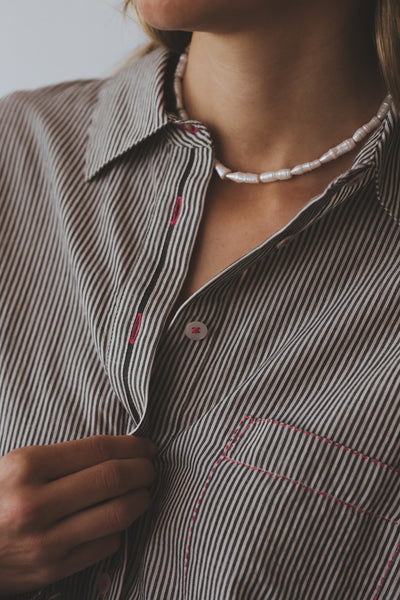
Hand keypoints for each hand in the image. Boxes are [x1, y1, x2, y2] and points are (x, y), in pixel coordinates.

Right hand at [0, 435, 156, 594]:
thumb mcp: (18, 465)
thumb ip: (64, 458)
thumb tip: (119, 451)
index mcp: (27, 466)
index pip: (99, 449)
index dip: (133, 445)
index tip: (147, 446)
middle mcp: (36, 503)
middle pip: (114, 478)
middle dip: (144, 470)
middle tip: (151, 468)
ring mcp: (45, 540)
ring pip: (118, 513)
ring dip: (141, 499)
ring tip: (143, 492)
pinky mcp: (52, 569)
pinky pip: (106, 545)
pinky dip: (121, 528)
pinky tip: (119, 519)